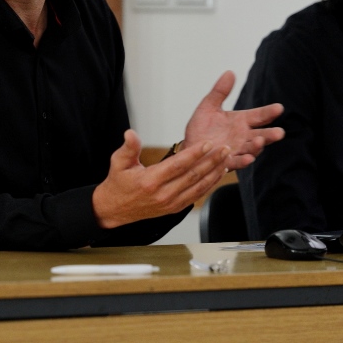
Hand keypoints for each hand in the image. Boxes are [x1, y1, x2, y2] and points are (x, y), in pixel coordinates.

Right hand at [92, 129, 229, 228]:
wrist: (115, 209)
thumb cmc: (118, 183)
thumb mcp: (118, 162)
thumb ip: (128, 147)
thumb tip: (130, 133)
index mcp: (150, 181)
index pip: (178, 165)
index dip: (195, 153)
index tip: (207, 143)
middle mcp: (163, 194)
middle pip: (193, 176)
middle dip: (211, 161)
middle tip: (225, 148)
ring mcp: (171, 203)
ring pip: (198, 186)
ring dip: (214, 172)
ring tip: (226, 159)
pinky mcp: (175, 208)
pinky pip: (196, 195)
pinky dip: (209, 185)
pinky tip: (217, 174)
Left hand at [181, 71, 283, 170]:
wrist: (189, 147)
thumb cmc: (200, 127)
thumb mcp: (208, 106)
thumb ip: (219, 91)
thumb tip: (229, 72)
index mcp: (241, 121)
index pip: (259, 116)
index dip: (269, 112)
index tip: (279, 108)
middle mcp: (242, 136)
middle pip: (261, 134)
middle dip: (270, 134)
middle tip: (279, 133)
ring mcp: (236, 149)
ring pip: (251, 148)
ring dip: (257, 146)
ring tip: (260, 141)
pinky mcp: (227, 161)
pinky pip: (237, 162)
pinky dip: (243, 160)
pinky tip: (248, 158)